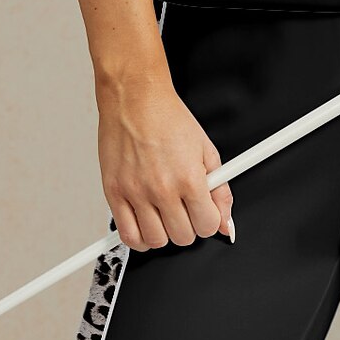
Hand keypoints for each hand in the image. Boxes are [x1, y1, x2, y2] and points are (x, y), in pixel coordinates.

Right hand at [95, 73, 235, 252]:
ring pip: (156, 241)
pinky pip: (128, 236)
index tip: (204, 212)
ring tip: (164, 213)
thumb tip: (225, 222)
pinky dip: (139, 238)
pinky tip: (145, 224)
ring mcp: (136, 193)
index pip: (207, 226)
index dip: (209, 221)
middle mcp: (162, 188)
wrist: (135, 98)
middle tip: (184, 208)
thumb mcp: (206, 149)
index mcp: (189, 178)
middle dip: (188, 226)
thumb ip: (220, 189)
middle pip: (183, 237)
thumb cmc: (168, 117)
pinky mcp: (114, 193)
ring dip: (164, 232)